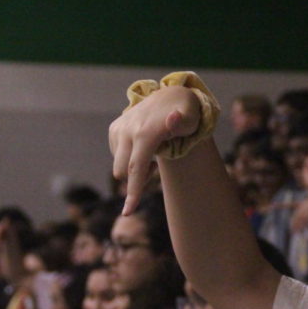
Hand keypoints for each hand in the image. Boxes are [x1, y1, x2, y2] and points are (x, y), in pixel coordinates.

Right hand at [109, 84, 201, 214]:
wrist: (172, 95)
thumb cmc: (188, 113)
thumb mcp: (193, 118)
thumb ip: (184, 123)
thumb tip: (172, 120)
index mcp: (145, 133)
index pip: (136, 169)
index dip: (133, 192)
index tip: (127, 213)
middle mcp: (128, 130)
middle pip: (124, 172)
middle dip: (139, 178)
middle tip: (157, 168)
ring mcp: (119, 128)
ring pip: (120, 166)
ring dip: (136, 169)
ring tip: (154, 154)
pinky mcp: (114, 128)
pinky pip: (117, 156)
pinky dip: (130, 159)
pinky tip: (145, 148)